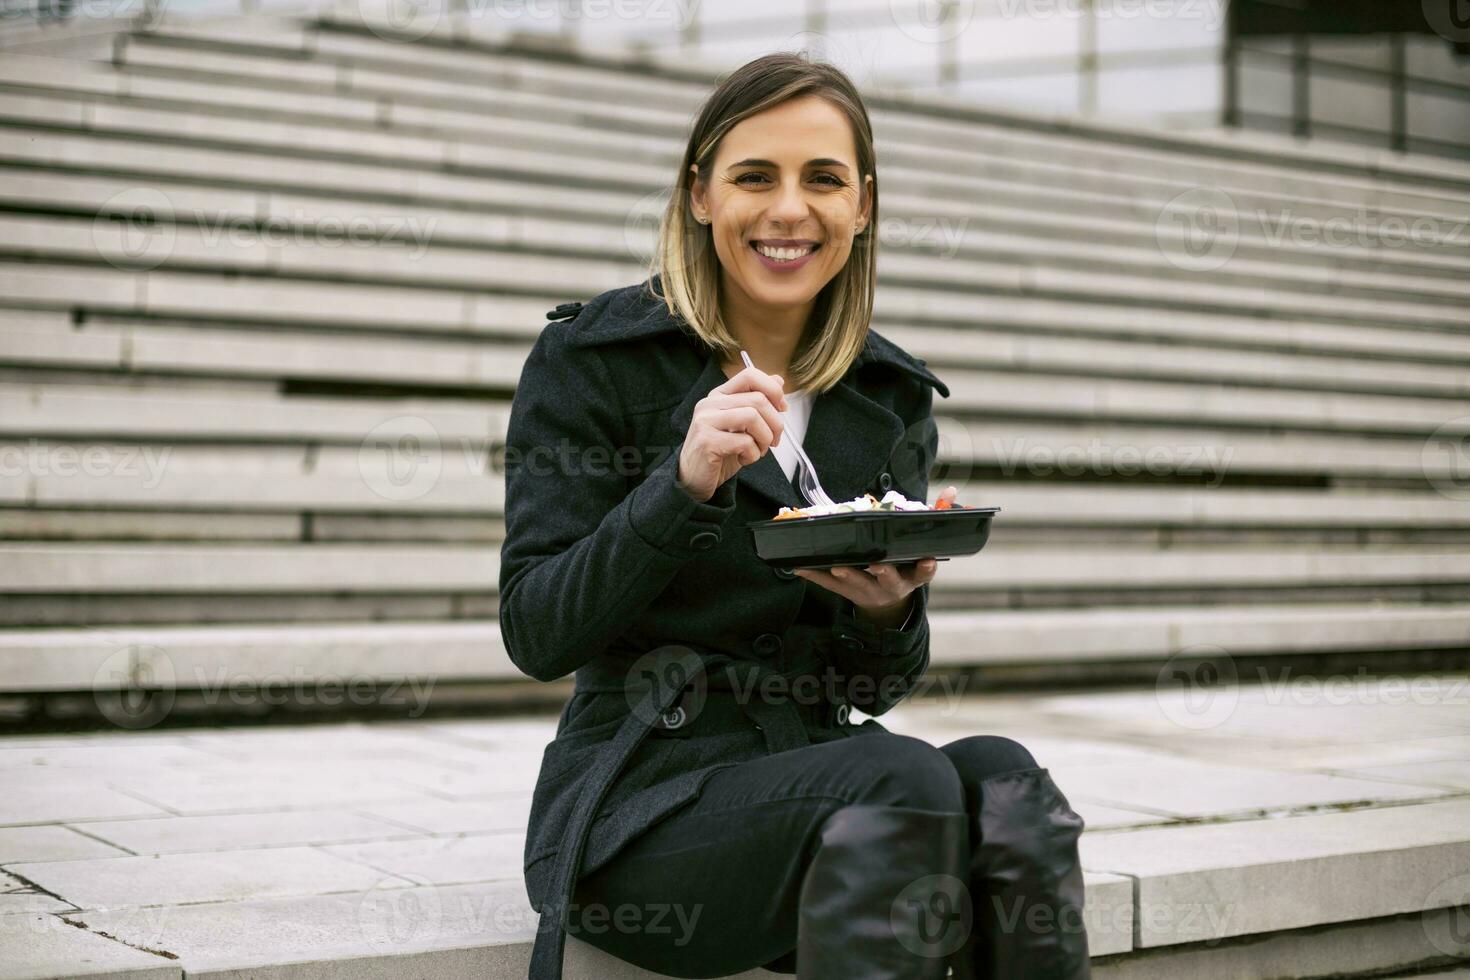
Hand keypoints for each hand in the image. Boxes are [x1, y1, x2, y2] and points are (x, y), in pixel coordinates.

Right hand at [675, 364, 787, 502]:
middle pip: (758, 399)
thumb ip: (756, 402)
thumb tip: (779, 381)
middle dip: (775, 423)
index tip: (781, 408)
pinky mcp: (707, 441)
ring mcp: (706, 421)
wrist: (693, 479)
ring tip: (758, 451)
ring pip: (753, 417)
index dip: (773, 390)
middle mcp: (710, 403)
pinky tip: (744, 460)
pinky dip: (753, 454)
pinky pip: (744, 442)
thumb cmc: (721, 452)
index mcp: (719, 395)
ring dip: (765, 439)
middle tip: (773, 441)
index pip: (750, 375)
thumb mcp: (742, 425)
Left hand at [794, 486, 955, 627]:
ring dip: (846, 574)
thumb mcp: (921, 550)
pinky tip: (801, 567)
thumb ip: (936, 518)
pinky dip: (815, 575)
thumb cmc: (904, 567)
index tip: (927, 560)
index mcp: (912, 575)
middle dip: (883, 572)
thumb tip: (952, 492)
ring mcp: (868, 591)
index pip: (924, 572)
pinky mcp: (846, 592)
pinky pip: (829, 585)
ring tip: (835, 565)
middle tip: (876, 563)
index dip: (926, 567)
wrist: (886, 603)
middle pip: (889, 579)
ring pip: (857, 584)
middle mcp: (892, 585)